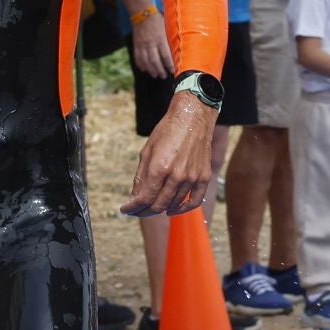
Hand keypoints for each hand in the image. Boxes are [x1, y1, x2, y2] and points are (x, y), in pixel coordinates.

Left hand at [121, 93, 214, 217]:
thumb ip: (141, 176)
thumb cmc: (167, 131)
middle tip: (136, 210)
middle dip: (143, 211)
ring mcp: (192, 178)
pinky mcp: (204, 177)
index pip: (144, 199)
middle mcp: (177, 176)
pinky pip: (195, 201)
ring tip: (151, 207)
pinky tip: (172, 209)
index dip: (132, 208)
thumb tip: (135, 197)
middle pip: (158, 205)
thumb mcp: (147, 151)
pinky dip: (183, 209)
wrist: (192, 117)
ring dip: (160, 209)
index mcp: (159, 167)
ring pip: (174, 205)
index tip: (125, 209)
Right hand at [131, 12, 174, 78]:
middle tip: (164, 76)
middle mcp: (151, 44)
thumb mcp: (166, 27)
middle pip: (155, 61)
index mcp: (160, 39)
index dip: (169, 65)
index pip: (166, 56)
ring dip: (151, 70)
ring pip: (146, 62)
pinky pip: (137, 58)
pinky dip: (141, 65)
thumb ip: (171, 38)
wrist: (142, 13)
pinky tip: (144, 69)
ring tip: (155, 75)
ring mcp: (142, 45)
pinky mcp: (136, 45)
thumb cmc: (157, 20)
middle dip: (160, 70)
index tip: (173, 71)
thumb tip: (178, 49)